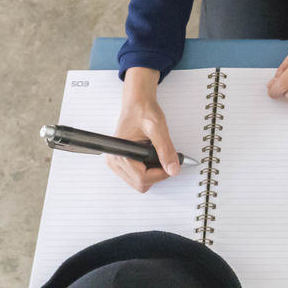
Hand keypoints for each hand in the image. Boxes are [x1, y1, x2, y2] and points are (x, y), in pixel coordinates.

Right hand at [106, 67, 182, 192]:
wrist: (137, 103)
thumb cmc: (143, 110)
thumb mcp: (158, 128)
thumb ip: (166, 150)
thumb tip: (173, 169)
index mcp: (120, 153)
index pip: (142, 179)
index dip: (161, 173)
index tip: (170, 162)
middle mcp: (114, 161)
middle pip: (141, 184)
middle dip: (156, 173)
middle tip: (163, 156)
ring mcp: (117, 162)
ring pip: (140, 182)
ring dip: (152, 171)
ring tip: (154, 152)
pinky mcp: (121, 161)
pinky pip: (138, 176)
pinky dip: (148, 169)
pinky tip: (149, 155)